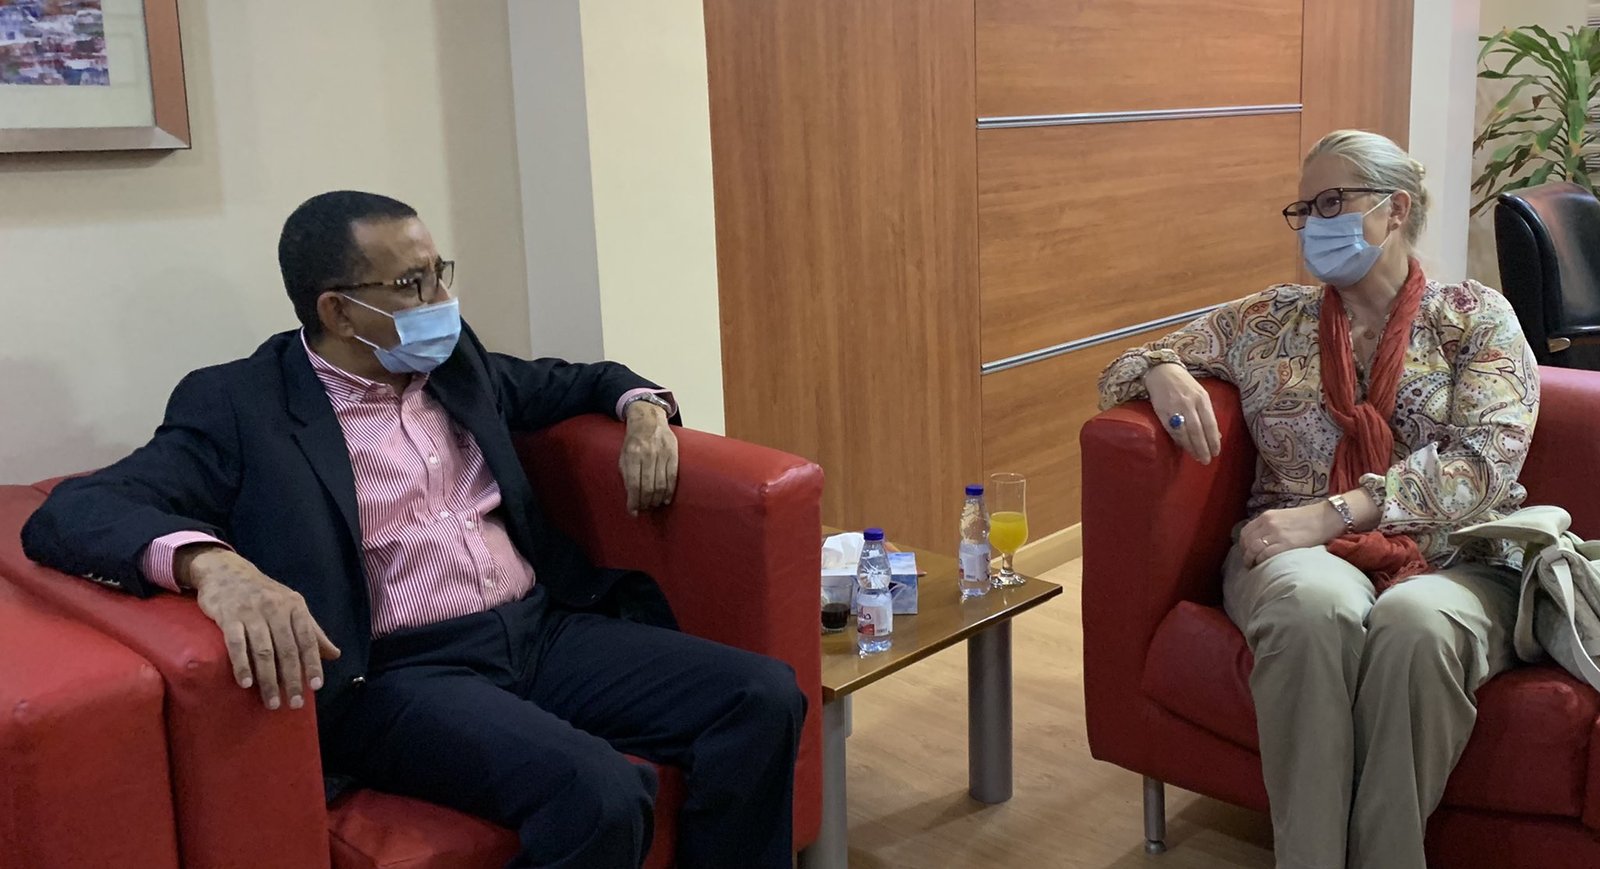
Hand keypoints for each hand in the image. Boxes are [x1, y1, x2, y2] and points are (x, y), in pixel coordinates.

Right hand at [177, 545, 340, 709]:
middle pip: (287, 649)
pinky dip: (242, 664)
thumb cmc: (263, 594)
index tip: (316, 686)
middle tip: (294, 703)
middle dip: (292, 679)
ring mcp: (251, 612)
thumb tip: (335, 654)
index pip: (307, 639)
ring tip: (272, 702)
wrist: (225, 571)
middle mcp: (275, 608)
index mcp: (295, 606)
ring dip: (268, 679)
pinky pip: (236, 644)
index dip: (313, 663)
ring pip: (264, 650)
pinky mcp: (228, 616)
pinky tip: (246, 683)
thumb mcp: (291, 606)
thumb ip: (312, 631)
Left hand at [621, 400, 677, 515]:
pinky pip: (672, 477)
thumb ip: (626, 474)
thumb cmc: (633, 440)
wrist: (648, 419)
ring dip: (656, 499)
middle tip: (643, 510)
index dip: (633, 501)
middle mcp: (648, 454)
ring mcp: (662, 453)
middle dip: (645, 503)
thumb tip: (631, 497)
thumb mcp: (623, 455)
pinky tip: (664, 500)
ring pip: (661, 484)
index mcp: (632, 454)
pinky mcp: (673, 454)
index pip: (633, 484)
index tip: (633, 512)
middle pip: (648, 486)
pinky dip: (669, 492)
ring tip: (652, 506)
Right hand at [1144, 363, 1221, 464]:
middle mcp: (1189, 403)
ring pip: (1184, 433)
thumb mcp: (1200, 394)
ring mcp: (1174, 408)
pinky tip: (1183, 447)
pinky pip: (1172, 430)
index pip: (1210, 423)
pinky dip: (1179, 441)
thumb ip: (1207, 413)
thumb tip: (1216, 435)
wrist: (1162, 371)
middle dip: (1202, 448)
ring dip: (1191, 447)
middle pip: (1197, 431)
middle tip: (1206, 460)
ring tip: (1196, 457)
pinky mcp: (1162, 411)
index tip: (1216, 452)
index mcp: (1201, 398)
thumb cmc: (1184, 384)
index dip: (1213, 440)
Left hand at [1240, 503, 1345, 567]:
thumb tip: (1261, 540)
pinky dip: (1262, 562)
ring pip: (1254, 549)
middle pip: (1247, 542)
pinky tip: (1264, 566)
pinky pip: (1266, 555)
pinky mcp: (1286, 544)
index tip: (1246, 552)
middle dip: (1245, 554)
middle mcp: (1269, 524)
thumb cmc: (1308, 519)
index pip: (1245, 532)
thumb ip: (1270, 526)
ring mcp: (1277, 534)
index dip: (1243, 545)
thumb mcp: (1284, 517)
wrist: (1326, 518)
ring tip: (1254, 567)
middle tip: (1249, 563)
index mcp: (1267, 516)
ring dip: (1251, 560)